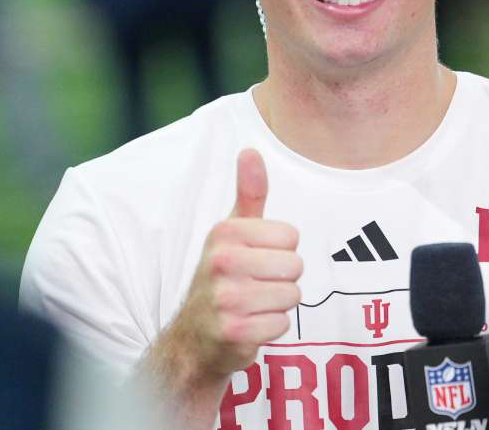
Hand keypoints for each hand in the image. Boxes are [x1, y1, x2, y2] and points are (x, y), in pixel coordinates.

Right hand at [150, 149, 302, 384]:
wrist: (193, 338)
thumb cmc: (223, 278)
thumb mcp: (231, 233)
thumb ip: (248, 193)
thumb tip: (250, 150)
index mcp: (223, 232)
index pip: (291, 236)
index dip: (281, 251)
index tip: (256, 260)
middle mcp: (221, 262)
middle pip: (295, 266)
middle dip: (283, 280)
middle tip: (255, 286)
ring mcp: (225, 298)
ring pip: (292, 296)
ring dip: (278, 305)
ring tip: (253, 305)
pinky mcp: (233, 331)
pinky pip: (283, 324)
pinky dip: (272, 328)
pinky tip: (250, 325)